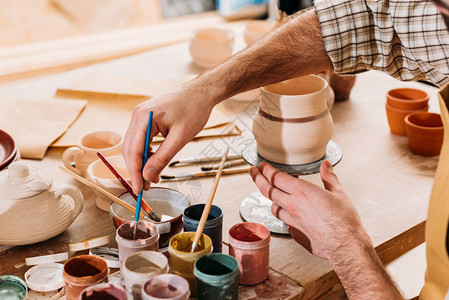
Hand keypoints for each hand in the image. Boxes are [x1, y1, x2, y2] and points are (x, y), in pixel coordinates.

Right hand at [123, 85, 213, 193]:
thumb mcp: (180, 137)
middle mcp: (137, 115)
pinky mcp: (147, 118)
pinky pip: (141, 139)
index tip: (139, 190)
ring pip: (134, 146)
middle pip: (130, 149)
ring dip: (142, 163)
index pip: (133, 151)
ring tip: (153, 178)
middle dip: (137, 170)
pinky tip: (154, 163)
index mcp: (143, 117)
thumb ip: (163, 157)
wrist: (201, 91)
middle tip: (146, 188)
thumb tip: (148, 176)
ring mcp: (141, 116)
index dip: (135, 173)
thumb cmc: (194, 109)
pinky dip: (146, 153)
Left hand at [249, 161, 369, 261]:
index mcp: (302, 192)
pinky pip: (284, 221)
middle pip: (267, 190)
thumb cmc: (345, 221)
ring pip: (273, 207)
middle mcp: (293, 206)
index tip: (261, 166)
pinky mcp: (294, 233)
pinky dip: (284, 215)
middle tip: (253, 172)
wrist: (346, 246)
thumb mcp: (339, 193)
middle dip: (258, 178)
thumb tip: (326, 165)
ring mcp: (291, 221)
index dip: (266, 170)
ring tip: (271, 192)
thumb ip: (329, 177)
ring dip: (271, 198)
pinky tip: (289, 213)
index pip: (276, 177)